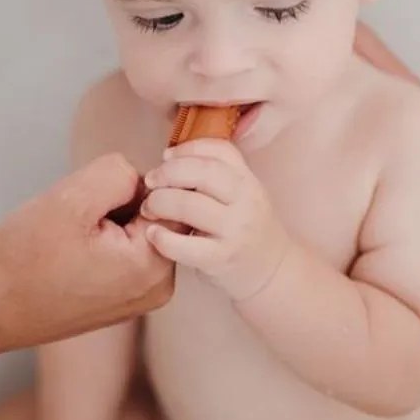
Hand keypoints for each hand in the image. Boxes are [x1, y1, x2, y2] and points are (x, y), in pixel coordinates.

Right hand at [0, 152, 174, 351]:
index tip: (98, 198)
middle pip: (159, 214)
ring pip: (140, 229)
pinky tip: (74, 251)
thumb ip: (121, 173)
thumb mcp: (74, 195)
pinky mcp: (122, 299)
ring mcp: (141, 297)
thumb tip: (141, 178)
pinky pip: (127, 251)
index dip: (134, 185)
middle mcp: (158, 287)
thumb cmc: (24, 257)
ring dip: (113, 220)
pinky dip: (106, 240)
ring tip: (74, 237)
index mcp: (154, 265)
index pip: (172, 198)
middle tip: (82, 218)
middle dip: (124, 203)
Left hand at [140, 139, 289, 300]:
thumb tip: (170, 157)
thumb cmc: (246, 227)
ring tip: (148, 207)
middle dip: (168, 173)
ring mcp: (235, 231)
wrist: (271, 271)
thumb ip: (215, 174)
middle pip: (203, 173)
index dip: (187, 148)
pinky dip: (163, 238)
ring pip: (189, 205)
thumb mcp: (242, 194)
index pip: (219, 150)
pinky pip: (185, 246)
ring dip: (160, 202)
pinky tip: (153, 234)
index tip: (166, 156)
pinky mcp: (221, 259)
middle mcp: (246, 201)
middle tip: (150, 181)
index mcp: (248, 180)